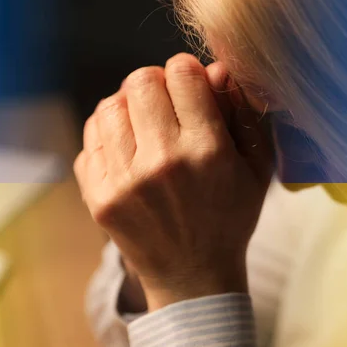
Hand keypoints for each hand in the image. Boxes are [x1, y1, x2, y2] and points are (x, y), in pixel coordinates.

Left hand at [74, 54, 272, 309]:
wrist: (194, 276)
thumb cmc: (231, 218)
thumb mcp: (255, 168)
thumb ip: (242, 115)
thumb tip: (216, 70)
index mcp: (207, 150)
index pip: (182, 73)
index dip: (189, 72)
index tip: (193, 87)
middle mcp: (161, 161)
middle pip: (140, 82)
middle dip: (156, 83)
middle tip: (167, 104)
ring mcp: (124, 181)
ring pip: (109, 106)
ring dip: (129, 106)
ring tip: (145, 125)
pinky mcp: (98, 197)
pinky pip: (91, 139)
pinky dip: (108, 133)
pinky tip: (127, 148)